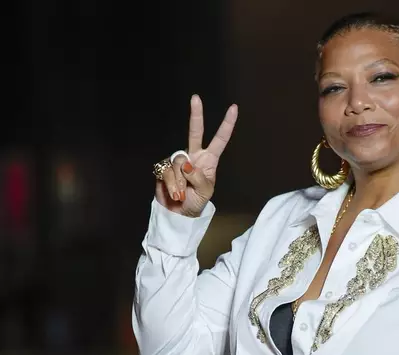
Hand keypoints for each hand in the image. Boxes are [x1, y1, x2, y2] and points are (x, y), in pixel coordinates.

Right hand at [156, 95, 237, 216]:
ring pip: (179, 162)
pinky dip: (172, 186)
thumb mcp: (205, 191)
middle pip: (195, 132)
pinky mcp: (164, 167)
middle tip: (196, 98)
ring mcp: (178, 160)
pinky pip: (168, 172)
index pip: (220, 139)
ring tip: (183, 194)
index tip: (234, 108)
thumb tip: (186, 164)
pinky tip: (174, 193)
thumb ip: (198, 176)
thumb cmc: (196, 201)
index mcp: (209, 159)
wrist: (178, 213)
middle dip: (196, 114)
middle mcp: (193, 155)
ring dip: (181, 182)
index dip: (227, 124)